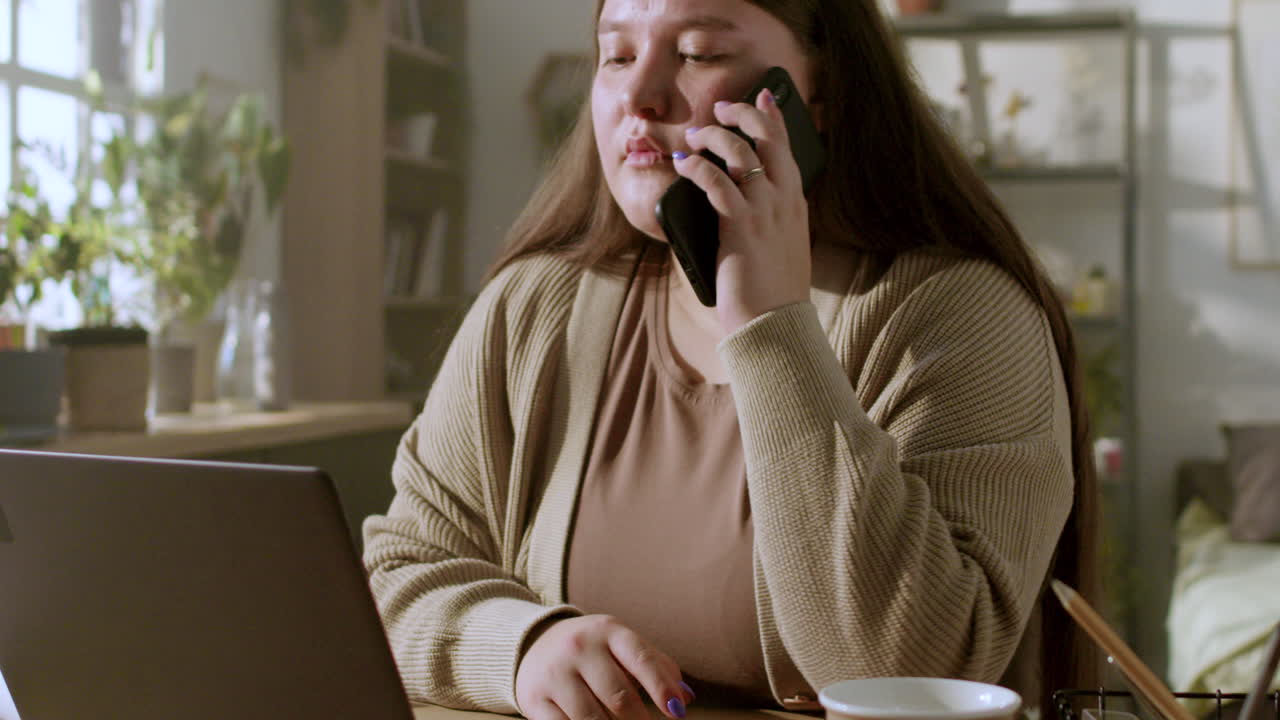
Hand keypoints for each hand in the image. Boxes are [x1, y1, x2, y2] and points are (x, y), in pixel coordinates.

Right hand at [515, 614, 694, 719]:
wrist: (533, 642)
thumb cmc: (593, 649)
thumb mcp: (622, 644)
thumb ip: (656, 666)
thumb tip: (685, 698)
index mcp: (608, 631)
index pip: (641, 659)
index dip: (662, 688)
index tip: (677, 712)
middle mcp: (580, 648)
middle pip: (620, 697)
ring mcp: (555, 673)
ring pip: (593, 718)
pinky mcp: (535, 698)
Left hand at [675, 88, 811, 334]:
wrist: (775, 323)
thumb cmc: (771, 290)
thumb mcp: (780, 245)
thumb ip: (771, 218)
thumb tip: (742, 199)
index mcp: (796, 202)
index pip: (788, 147)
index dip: (774, 116)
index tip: (763, 95)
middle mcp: (784, 199)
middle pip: (767, 138)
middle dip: (742, 114)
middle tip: (719, 110)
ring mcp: (765, 210)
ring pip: (739, 153)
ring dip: (712, 137)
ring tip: (694, 139)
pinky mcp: (741, 225)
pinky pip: (716, 182)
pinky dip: (696, 168)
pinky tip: (683, 164)